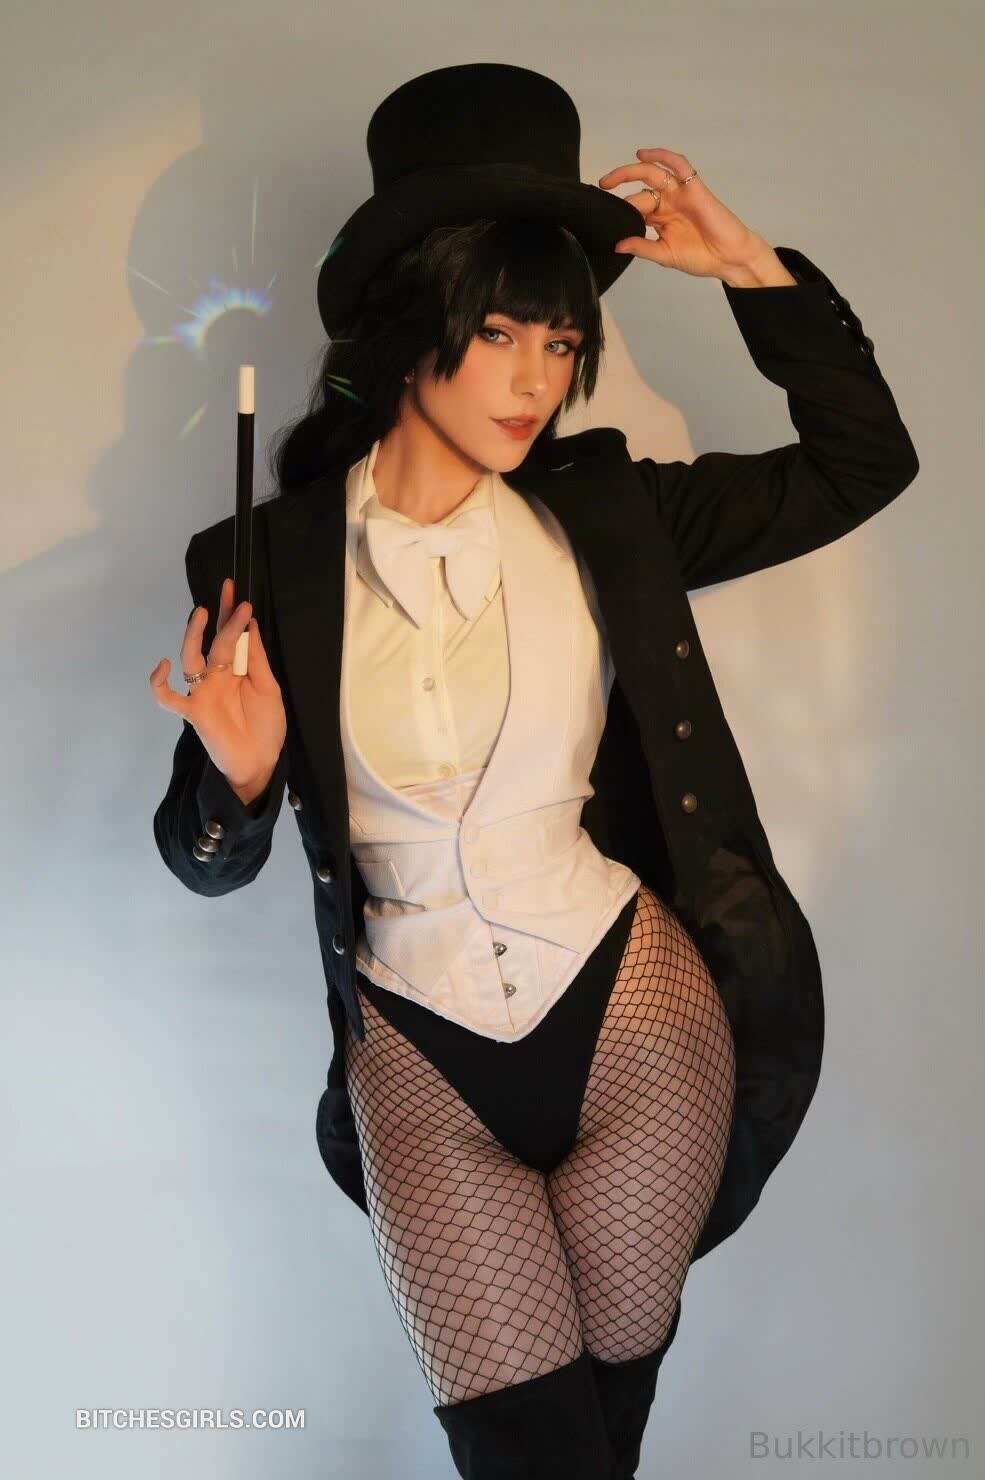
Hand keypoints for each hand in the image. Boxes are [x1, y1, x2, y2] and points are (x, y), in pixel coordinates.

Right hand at [149, 577, 287, 792]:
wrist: (260, 764)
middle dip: (222, 617)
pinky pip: (169, 697)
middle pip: (214, 641)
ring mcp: (203, 692)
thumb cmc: (266, 728)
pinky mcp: (193, 712)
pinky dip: (160, 684)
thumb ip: (256, 659)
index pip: (232, 637)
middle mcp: (217, 677)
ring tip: (203, 614)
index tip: (238, 593)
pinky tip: (164, 666)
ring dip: (195, 636)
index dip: (232, 614)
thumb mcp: (269, 688)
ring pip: (191, 659)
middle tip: (229, 592)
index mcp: (237, 671)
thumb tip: (250, 626)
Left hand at [598, 148, 766, 279]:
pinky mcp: (693, 187)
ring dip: (630, 170)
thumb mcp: (664, 255)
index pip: (635, 209)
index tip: (603, 216)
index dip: (619, 211)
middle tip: (601, 189)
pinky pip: (678, 165)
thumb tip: (617, 245)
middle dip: (620, 189)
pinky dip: (662, 156)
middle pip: (640, 190)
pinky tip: (643, 155)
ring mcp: (680, 193)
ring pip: (653, 173)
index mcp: (659, 219)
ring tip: (611, 177)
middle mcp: (667, 203)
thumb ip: (642, 247)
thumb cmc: (701, 257)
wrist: (728, 257)